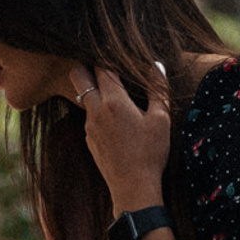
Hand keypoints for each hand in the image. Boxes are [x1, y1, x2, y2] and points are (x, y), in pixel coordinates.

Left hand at [72, 62, 169, 214]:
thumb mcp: (160, 120)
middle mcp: (95, 110)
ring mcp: (88, 125)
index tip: (115, 50)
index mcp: (114, 101)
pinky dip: (97, 109)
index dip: (107, 54)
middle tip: (103, 64)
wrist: (133, 189)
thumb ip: (157, 89)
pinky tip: (115, 117)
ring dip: (94, 88)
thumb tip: (156, 65)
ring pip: (83, 96)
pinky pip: (88, 115)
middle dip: (86, 64)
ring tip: (115, 91)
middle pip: (78, 74)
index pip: (102, 66)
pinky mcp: (88, 139)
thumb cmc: (150, 154)